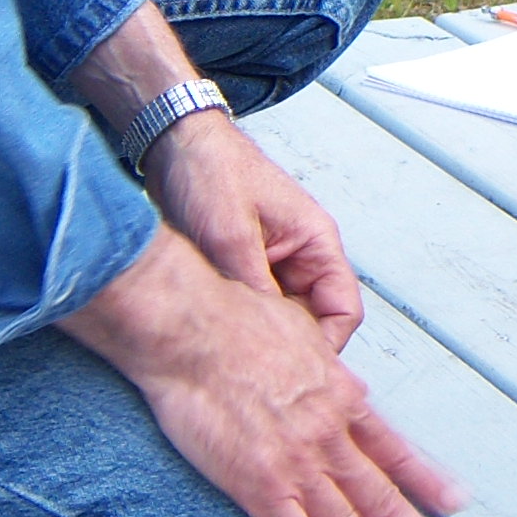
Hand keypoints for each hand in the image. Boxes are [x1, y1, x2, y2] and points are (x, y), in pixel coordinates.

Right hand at [63, 228, 469, 516]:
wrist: (193, 329)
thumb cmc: (238, 321)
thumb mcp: (302, 337)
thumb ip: (324, 370)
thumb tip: (342, 383)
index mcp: (341, 399)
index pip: (395, 450)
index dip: (428, 481)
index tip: (457, 505)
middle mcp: (330, 436)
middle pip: (383, 499)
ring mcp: (297, 463)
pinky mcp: (257, 484)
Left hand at [147, 110, 365, 347]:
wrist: (174, 144)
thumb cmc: (212, 169)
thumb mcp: (230, 232)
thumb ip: (251, 284)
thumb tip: (260, 337)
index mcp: (316, 241)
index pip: (342, 310)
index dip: (325, 347)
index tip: (296, 370)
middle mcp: (299, 256)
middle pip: (312, 322)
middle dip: (289, 348)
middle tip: (257, 372)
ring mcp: (271, 264)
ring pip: (280, 320)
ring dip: (260, 336)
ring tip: (232, 355)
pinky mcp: (242, 269)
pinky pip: (252, 310)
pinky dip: (239, 325)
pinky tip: (215, 334)